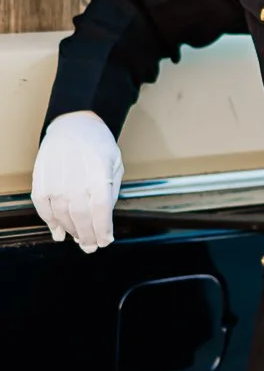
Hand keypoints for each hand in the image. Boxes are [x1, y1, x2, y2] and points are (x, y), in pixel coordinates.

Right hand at [31, 111, 123, 252]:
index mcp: (99, 178)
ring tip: (79, 239)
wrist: (73, 123)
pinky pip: (44, 208)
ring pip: (63, 217)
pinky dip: (50, 222)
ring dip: (71, 231)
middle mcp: (76, 183)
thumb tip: (104, 217)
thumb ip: (111, 191)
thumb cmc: (97, 144)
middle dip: (88, 236)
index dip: (103, 230)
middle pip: (82, 219)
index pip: (102, 213)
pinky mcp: (41, 181)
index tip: (106, 240)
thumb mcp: (115, 164)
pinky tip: (58, 231)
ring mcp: (56, 183)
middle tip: (92, 246)